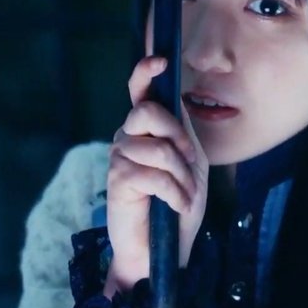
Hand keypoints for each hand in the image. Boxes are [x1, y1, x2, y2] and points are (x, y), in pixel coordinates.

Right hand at [105, 55, 207, 293]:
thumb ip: (181, 131)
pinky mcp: (117, 181)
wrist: (162, 247)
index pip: (140, 91)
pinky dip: (175, 193)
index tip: (160, 61)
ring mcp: (119, 157)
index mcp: (146, 129)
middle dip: (177, 137)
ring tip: (182, 195)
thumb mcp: (189, 163)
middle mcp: (128, 137)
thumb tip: (173, 99)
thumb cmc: (177, 204)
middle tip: (189, 163)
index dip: (145, 73)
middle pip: (147, 111)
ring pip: (157, 148)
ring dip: (181, 175)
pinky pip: (154, 175)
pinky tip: (175, 206)